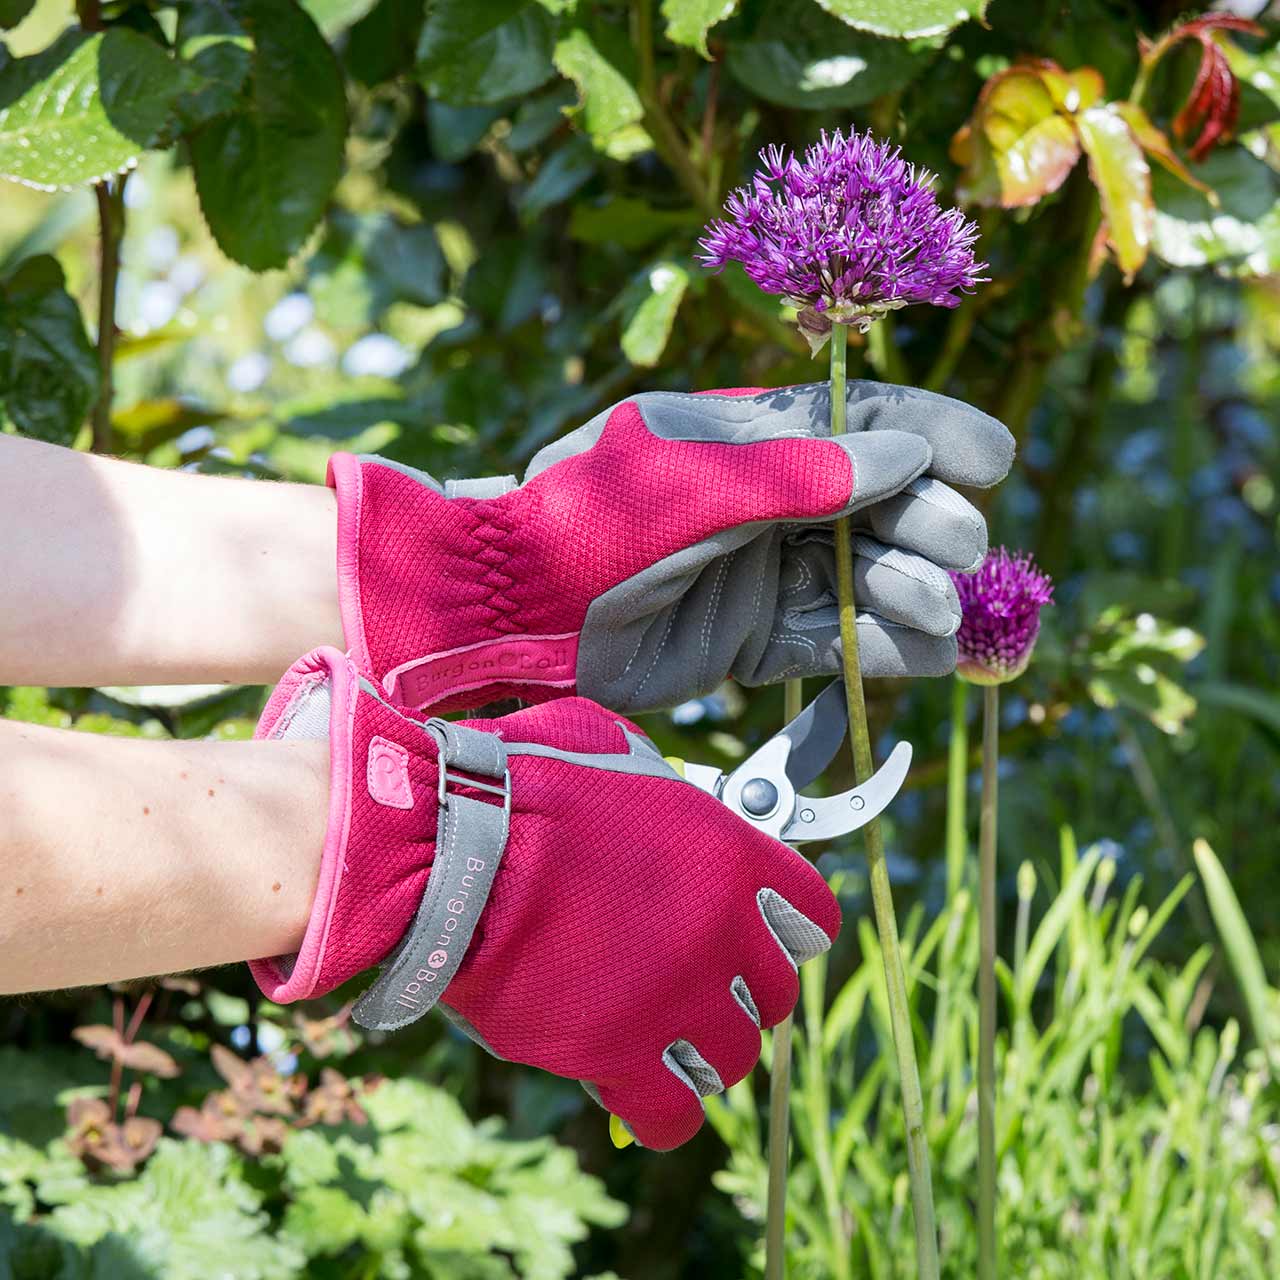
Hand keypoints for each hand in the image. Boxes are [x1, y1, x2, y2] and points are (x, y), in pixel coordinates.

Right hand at [251, 647, 839, 1149]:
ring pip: (730, 1058)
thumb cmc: (520, 786)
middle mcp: (722, 936)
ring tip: (660, 1035)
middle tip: (699, 986)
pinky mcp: (620, 1056)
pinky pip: (672, 1115)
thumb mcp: (611, 750)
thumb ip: (659, 785)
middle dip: (743, 992)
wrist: (449, 852)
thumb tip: (662, 791)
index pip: (811, 916)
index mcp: (730, 858)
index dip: (786, 928)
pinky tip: (635, 1088)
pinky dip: (662, 1110)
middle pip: (775, 995)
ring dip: (701, 1049)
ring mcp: (677, 1001)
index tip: (761, 936)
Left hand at [329, 382, 1013, 712]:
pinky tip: (925, 652)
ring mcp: (764, 573)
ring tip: (935, 608)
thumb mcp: (695, 484)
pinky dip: (887, 646)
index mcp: (751, 438)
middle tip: (953, 545)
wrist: (517, 615)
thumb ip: (801, 473)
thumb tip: (910, 457)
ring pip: (871, 575)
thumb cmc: (596, 524)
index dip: (933, 437)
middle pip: (884, 504)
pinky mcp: (756, 641)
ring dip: (916, 588)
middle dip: (930, 520)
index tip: (991, 458)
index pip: (862, 425)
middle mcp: (770, 502)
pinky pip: (839, 639)